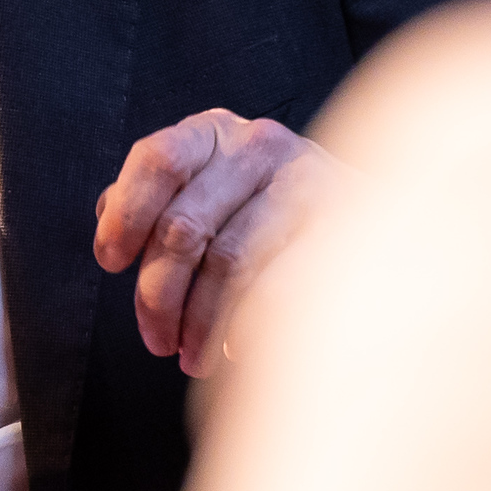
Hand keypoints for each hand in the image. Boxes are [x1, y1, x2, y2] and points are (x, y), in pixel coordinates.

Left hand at [91, 108, 332, 376]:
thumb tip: (109, 213)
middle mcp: (259, 146)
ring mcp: (305, 182)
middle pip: (185, 225)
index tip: (111, 264)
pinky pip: (281, 284)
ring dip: (201, 322)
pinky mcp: (341, 225)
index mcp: (214, 132)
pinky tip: (236, 349)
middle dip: (159, 296)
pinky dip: (250, 323)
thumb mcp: (210, 181)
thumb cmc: (268, 204)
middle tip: (156, 341)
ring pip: (230, 262)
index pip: (158, 160)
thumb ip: (161, 195)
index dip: (127, 213)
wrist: (381, 206)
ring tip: (191, 357)